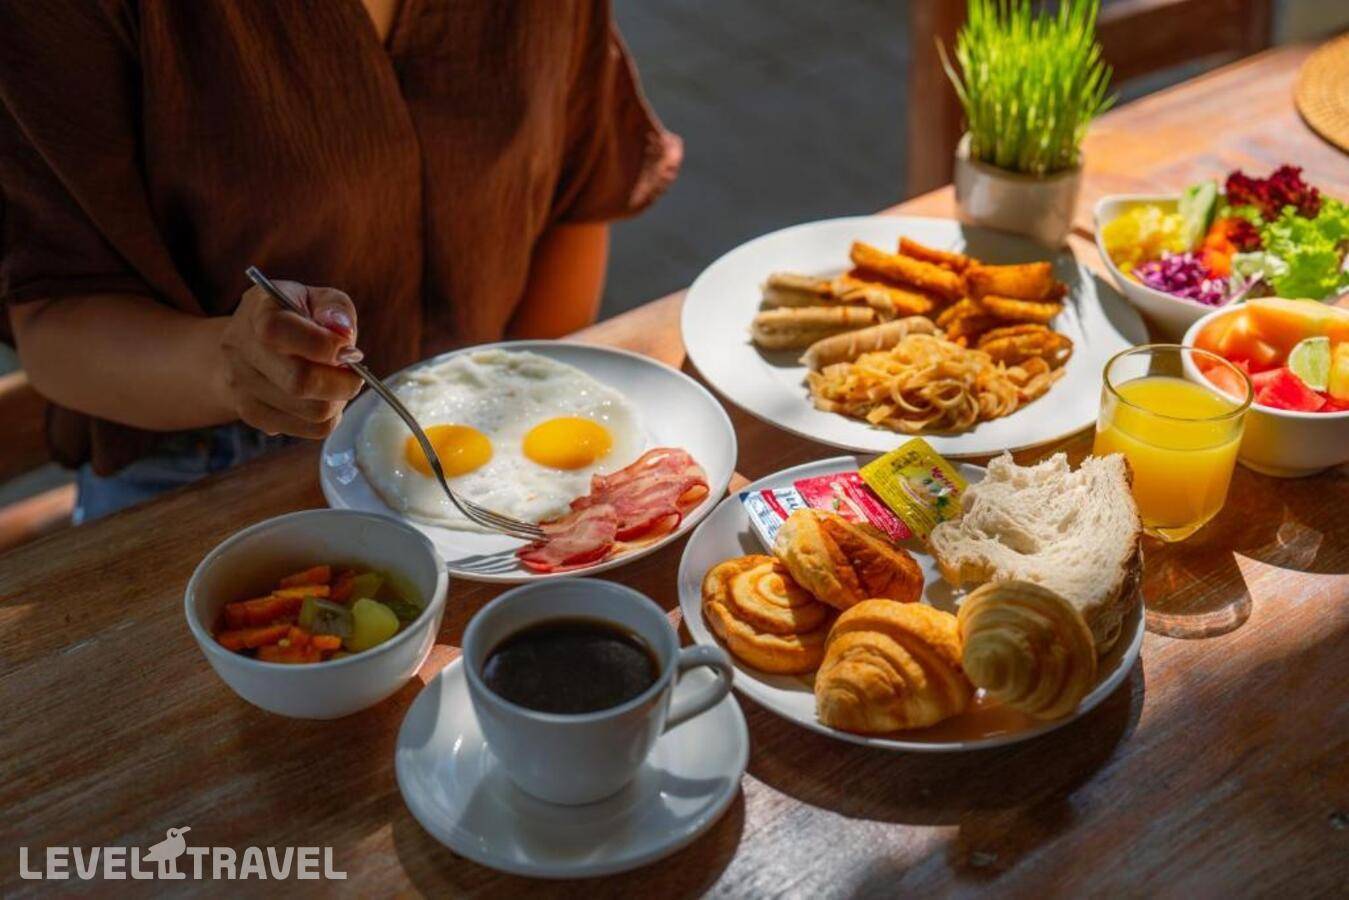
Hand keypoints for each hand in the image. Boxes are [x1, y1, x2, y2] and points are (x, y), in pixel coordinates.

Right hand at [217, 281, 364, 438]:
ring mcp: (242, 386)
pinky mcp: (253, 415)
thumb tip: (344, 334)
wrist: (249, 344)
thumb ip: (335, 308)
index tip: (349, 349)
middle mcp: (241, 349)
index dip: (323, 345)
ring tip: (338, 384)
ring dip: (338, 400)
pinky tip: (323, 398)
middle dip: (342, 382)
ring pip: (311, 412)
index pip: (279, 332)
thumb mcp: (317, 298)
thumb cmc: (294, 317)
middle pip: (299, 381)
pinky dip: (329, 417)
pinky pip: (310, 429)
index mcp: (257, 311)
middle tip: (355, 374)